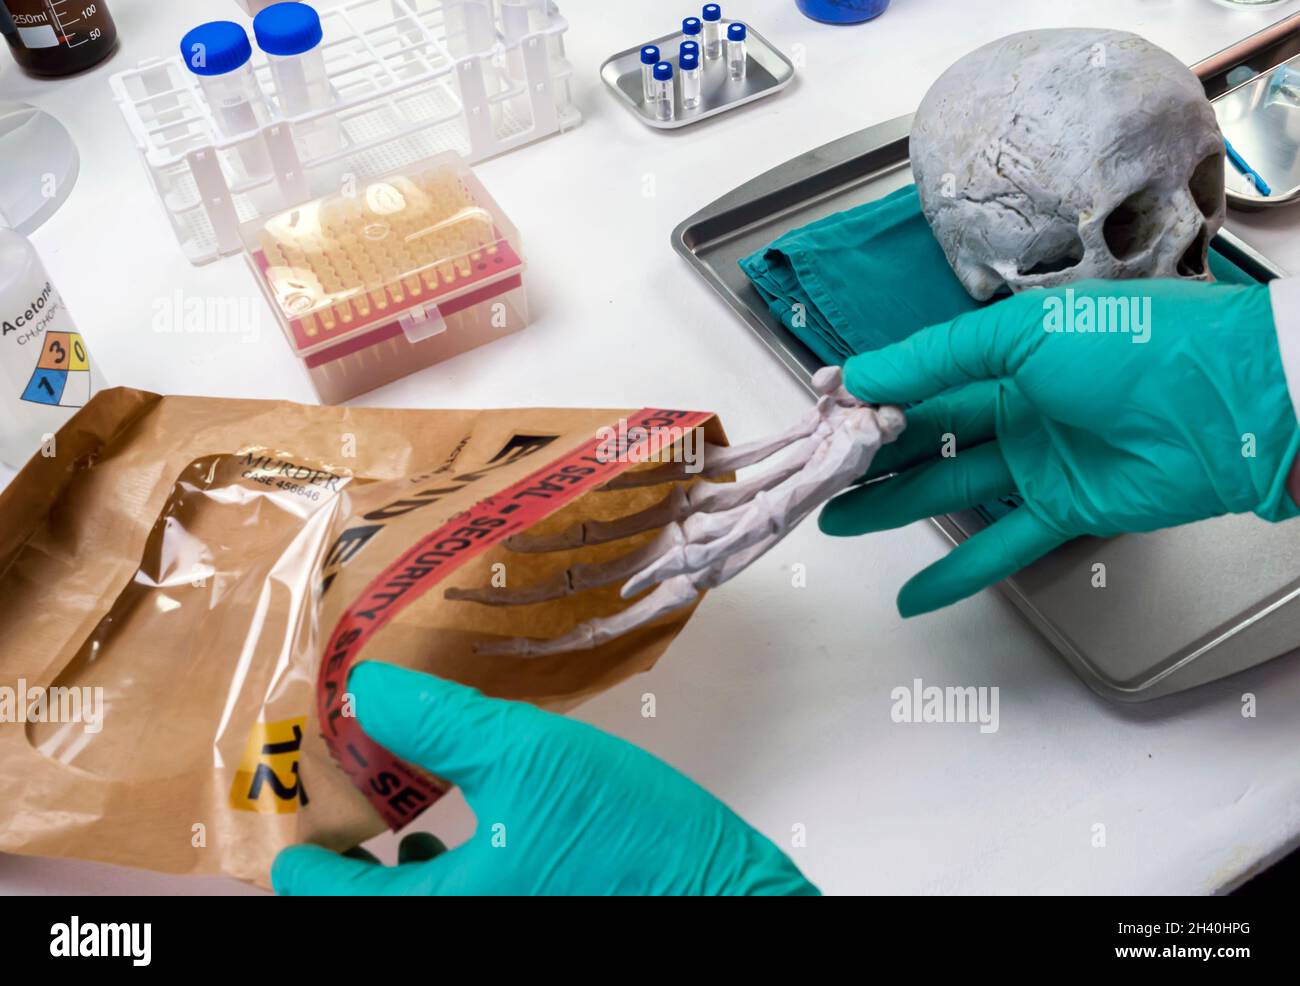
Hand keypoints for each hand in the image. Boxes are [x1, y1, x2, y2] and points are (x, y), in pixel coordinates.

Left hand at [273, 662, 817, 894]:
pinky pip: (475, 902)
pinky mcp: (543, 917)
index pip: (342, 901)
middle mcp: (470, 931)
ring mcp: (507, 928)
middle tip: (342, 817)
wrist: (723, 891)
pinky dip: (455, 871)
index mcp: (447, 911)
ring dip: (402, 873)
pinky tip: (484, 829)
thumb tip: (368, 689)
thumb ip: (440, 723)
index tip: (289, 840)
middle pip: (382, 909)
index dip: (306, 863)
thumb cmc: (628, 839)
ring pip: (430, 907)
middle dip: (353, 865)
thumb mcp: (526, 757)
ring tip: (404, 822)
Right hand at [819, 278, 1299, 615]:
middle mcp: (1021, 406)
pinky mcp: (1064, 511)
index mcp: (1011, 355)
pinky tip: (911, 597)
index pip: (925, 378)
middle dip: (870, 457)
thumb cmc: (1130, 347)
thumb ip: (936, 360)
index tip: (822, 408)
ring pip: (949, 489)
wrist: (1229, 404)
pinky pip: (1000, 546)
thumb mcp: (1022, 336)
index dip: (874, 393)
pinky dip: (956, 574)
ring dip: (893, 508)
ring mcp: (1039, 462)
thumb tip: (859, 375)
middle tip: (817, 475)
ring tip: (835, 522)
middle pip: (928, 438)